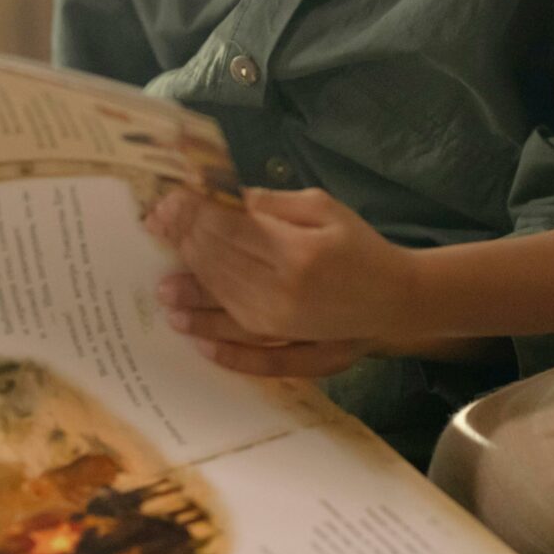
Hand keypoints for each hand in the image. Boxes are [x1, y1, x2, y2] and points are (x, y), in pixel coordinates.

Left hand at [143, 186, 424, 346]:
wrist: (397, 299)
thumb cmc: (360, 247)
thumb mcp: (325, 209)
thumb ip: (276, 204)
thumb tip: (229, 200)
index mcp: (297, 251)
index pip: (230, 230)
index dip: (195, 215)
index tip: (168, 201)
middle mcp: (286, 292)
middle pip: (222, 267)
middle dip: (185, 246)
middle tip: (156, 233)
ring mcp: (286, 325)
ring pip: (226, 308)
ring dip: (192, 298)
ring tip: (162, 291)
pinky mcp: (292, 350)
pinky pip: (248, 354)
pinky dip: (221, 348)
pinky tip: (195, 338)